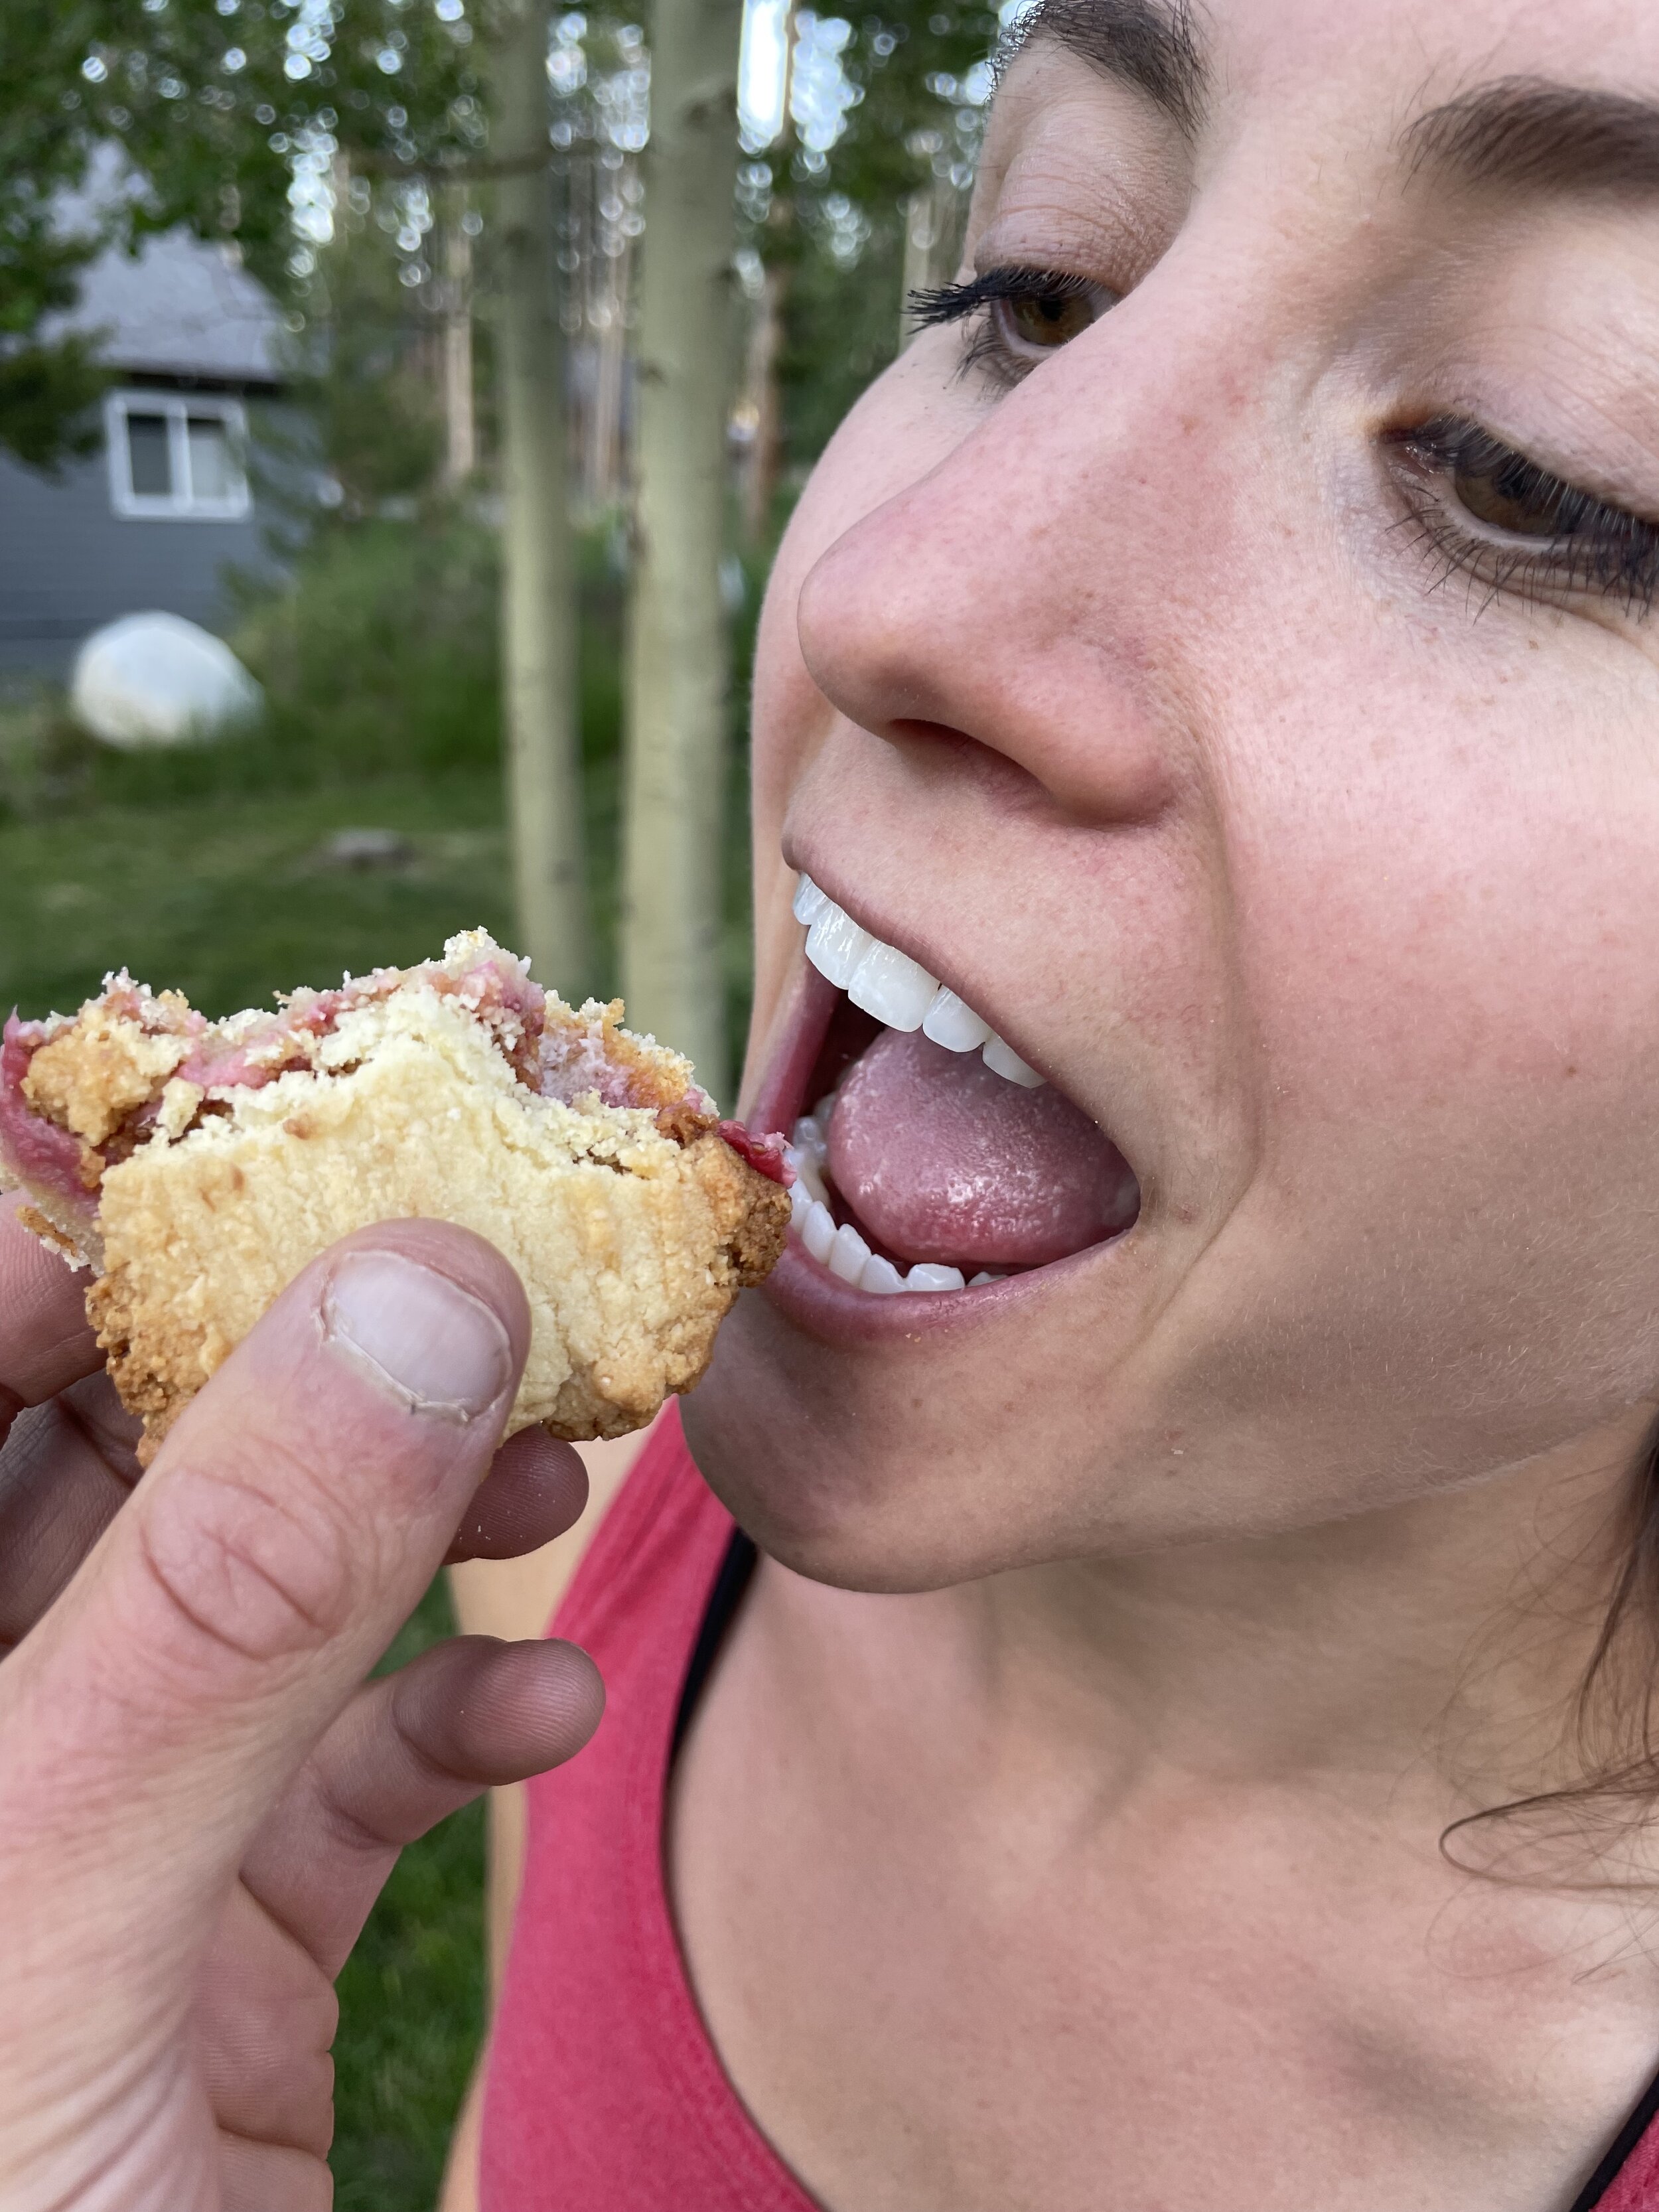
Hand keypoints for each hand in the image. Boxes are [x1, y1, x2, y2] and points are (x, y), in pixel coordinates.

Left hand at [0, 1195, 603, 2210]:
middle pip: (114, 1438)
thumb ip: (224, 1605)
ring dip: (418, 1506)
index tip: (255, 1115)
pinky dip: (455, 1716)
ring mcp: (91, 1824)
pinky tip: (535, 1718)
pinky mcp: (225, 1925)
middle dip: (302, 1337)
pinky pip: (346, 1757)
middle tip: (483, 1248)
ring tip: (559, 1461)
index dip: (54, 1199)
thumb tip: (410, 1295)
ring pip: (256, 1577)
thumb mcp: (54, 1921)